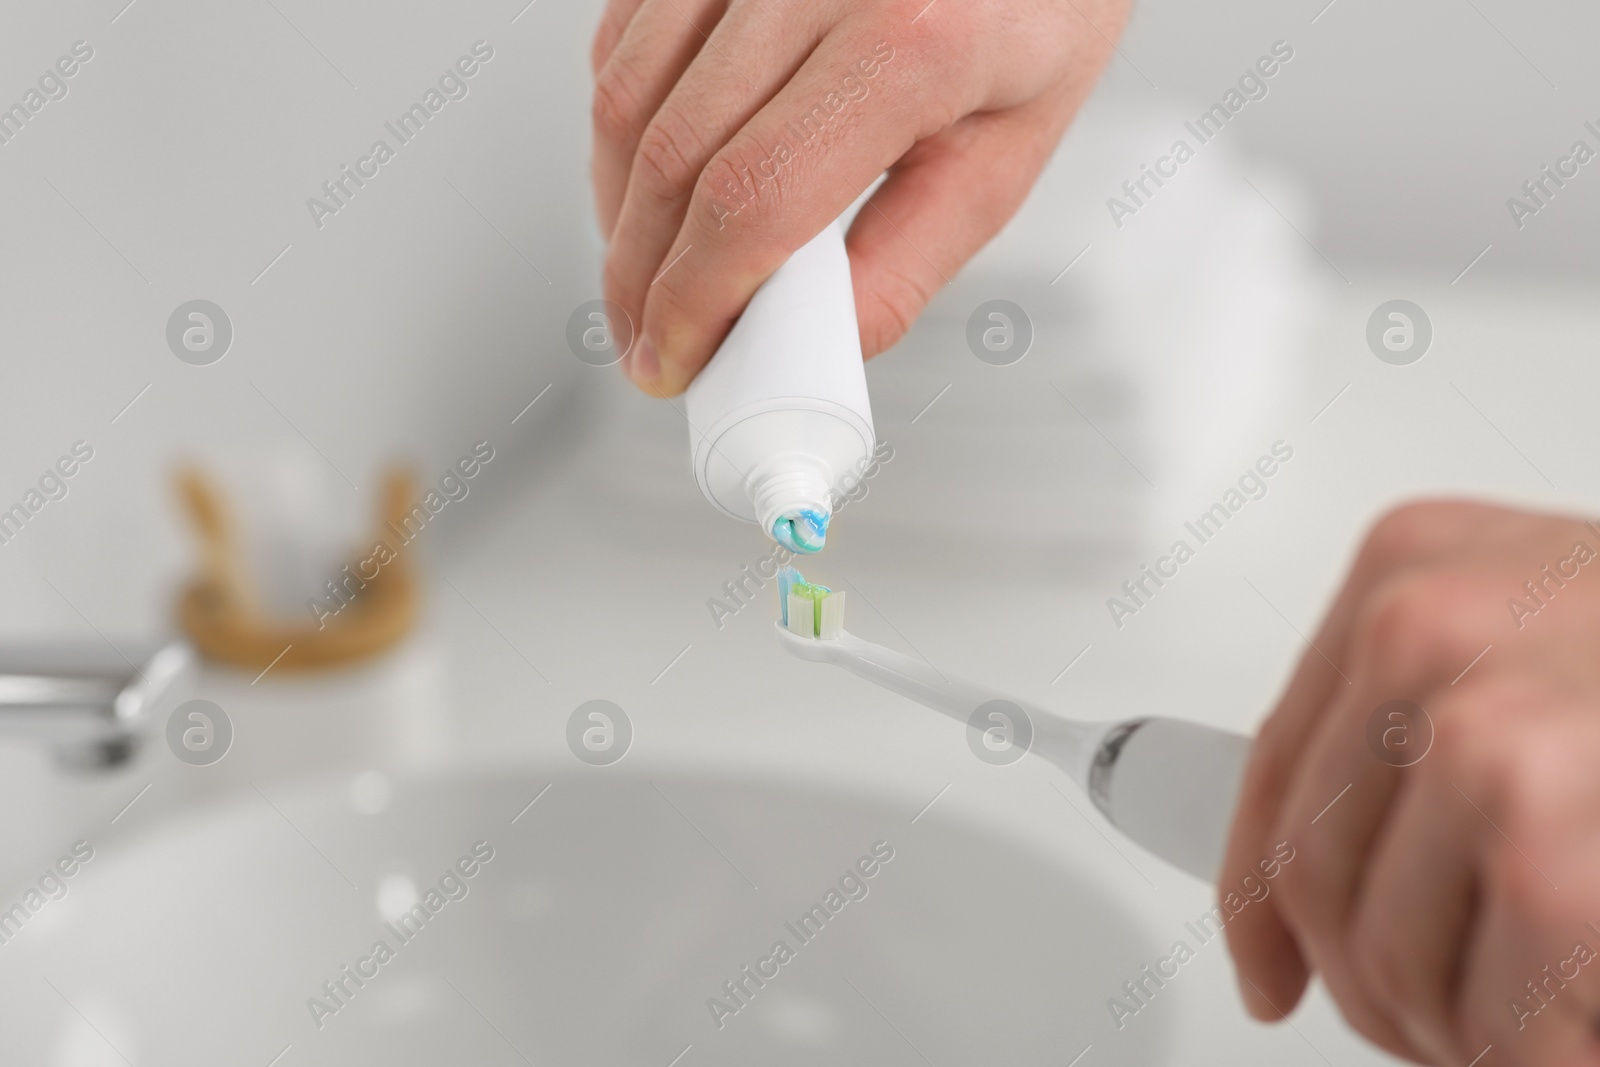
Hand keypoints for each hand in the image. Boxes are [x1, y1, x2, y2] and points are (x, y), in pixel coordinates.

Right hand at [589, 0, 1129, 394]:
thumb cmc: (1033, 11)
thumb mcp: (1004, 152)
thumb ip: (907, 259)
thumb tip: (811, 343)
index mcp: (911, 36)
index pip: (754, 200)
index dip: (693, 303)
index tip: (674, 361)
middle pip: (671, 160)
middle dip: (641, 280)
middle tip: (648, 344)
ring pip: (625, 101)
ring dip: (619, 215)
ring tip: (646, 278)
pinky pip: (623, 43)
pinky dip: (621, 134)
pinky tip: (650, 188)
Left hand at [1221, 500, 1599, 1064]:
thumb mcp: (1545, 638)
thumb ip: (1427, 721)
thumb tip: (1311, 889)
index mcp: (1407, 571)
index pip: (1274, 767)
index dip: (1259, 899)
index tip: (1268, 971)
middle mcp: (1425, 631)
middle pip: (1320, 879)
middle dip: (1375, 985)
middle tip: (1438, 1028)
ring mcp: (1488, 733)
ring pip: (1392, 960)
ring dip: (1458, 1030)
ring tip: (1533, 1020)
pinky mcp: (1548, 844)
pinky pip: (1501, 1013)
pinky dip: (1529, 1053)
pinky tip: (1566, 1030)